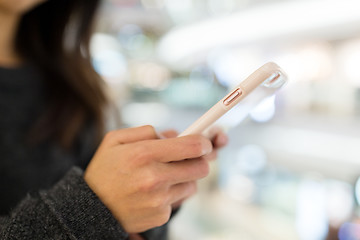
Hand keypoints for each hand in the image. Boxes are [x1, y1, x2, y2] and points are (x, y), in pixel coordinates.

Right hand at [84, 125, 212, 232]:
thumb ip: (146, 130)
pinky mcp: (160, 215)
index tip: (203, 143)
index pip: (192, 146)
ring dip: (184, 178)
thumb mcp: (116, 140)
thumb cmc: (105, 169)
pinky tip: (154, 193)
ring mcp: (159, 199)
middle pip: (201, 167)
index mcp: (144, 154)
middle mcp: (154, 177)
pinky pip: (179, 199)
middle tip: (188, 159)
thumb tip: (175, 134)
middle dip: (198, 161)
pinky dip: (172, 194)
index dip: (203, 143)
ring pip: (192, 185)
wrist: (91, 208)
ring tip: (163, 177)